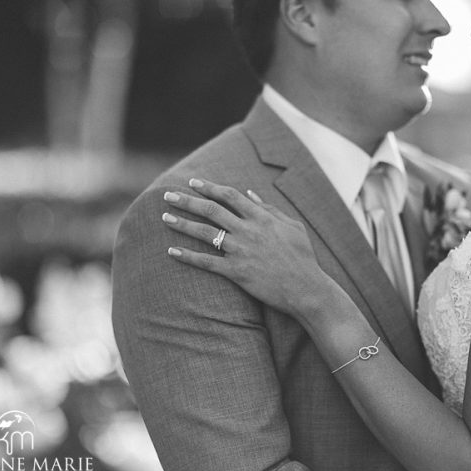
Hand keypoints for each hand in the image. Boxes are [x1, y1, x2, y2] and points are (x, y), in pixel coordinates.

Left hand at [162, 178, 329, 317]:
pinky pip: (207, 263)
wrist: (306, 288)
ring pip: (205, 233)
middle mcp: (249, 231)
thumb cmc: (302, 257)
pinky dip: (188, 257)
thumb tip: (250, 193)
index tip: (193, 182)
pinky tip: (171, 252)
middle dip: (187, 201)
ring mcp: (241, 251)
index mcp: (262, 217)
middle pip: (212, 210)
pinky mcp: (237, 272)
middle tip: (167, 195)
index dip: (209, 187)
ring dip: (182, 224)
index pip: (230, 196)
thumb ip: (270, 208)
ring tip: (165, 217)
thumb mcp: (292, 226)